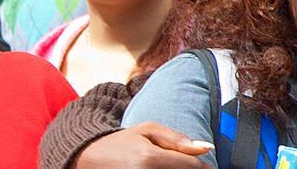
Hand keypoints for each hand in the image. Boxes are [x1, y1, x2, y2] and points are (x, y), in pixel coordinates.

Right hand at [71, 123, 211, 168]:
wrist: (89, 158)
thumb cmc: (123, 142)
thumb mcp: (148, 131)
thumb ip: (178, 139)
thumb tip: (207, 148)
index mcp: (150, 159)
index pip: (193, 167)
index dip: (203, 167)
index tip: (202, 166)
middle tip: (178, 164)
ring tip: (163, 166)